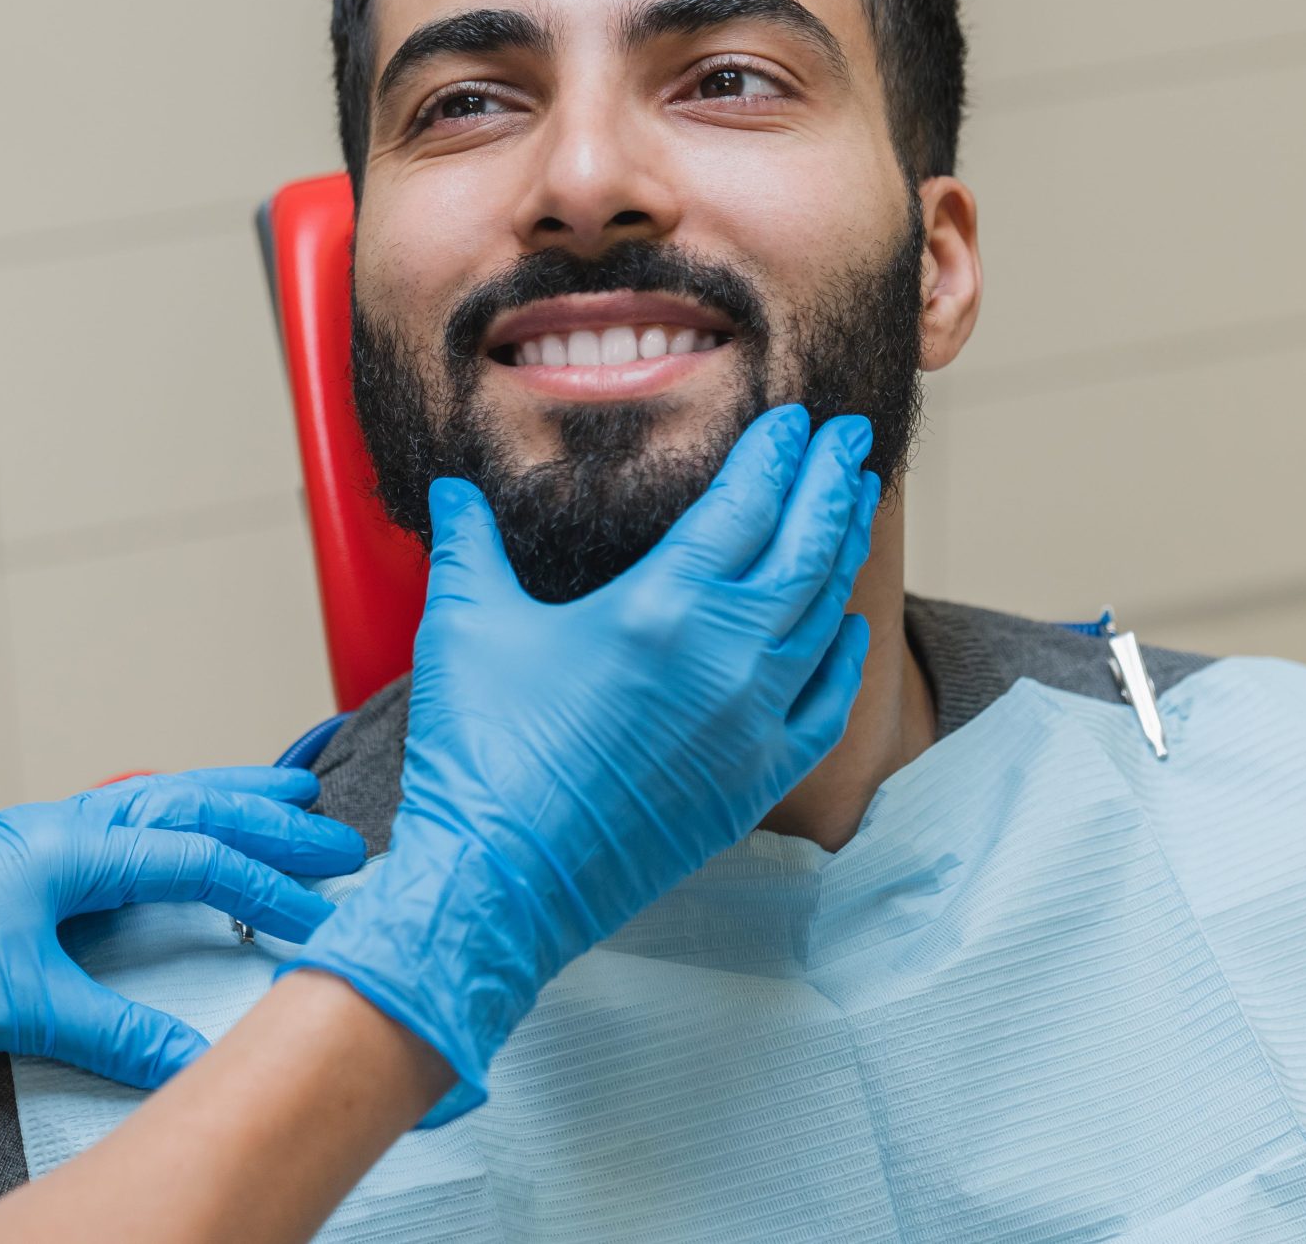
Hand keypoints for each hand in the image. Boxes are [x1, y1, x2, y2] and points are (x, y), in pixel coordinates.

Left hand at [0, 767, 365, 1088]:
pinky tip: (181, 834)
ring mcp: (42, 834)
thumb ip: (112, 1029)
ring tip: (286, 798)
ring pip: (160, 801)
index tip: (329, 916)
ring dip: (227, 801)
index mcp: (75, 846)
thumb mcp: (15, 1004)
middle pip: (193, 807)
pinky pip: (124, 821)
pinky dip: (175, 818)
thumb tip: (190, 1063)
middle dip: (272, 820)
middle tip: (340, 833)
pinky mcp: (21, 856)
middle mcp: (66, 824)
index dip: (273, 888)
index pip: (200, 859)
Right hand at [291, 405, 878, 1116]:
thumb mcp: (464, 626)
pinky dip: (842, 659)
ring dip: (842, 555)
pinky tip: (847, 630)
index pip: (747, 505)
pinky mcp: (753, 783)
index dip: (778, 455)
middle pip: (806, 548)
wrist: (498, 885)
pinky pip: (823, 707)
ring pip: (824, 618)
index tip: (799, 420)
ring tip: (853, 507)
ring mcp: (750, 725)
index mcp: (662, 606)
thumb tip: (452, 490)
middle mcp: (725, 658)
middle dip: (830, 484)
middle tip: (850, 439)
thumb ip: (469, 544)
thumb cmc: (479, 755)